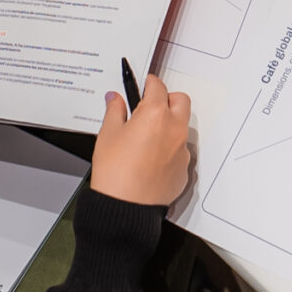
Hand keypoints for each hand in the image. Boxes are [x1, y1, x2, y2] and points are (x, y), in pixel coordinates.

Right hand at [91, 73, 192, 205]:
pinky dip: (169, 149)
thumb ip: (114, 111)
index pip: (158, 87)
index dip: (148, 83)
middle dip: (167, 99)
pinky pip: (180, 151)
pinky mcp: (183, 169)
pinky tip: (150, 159)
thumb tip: (115, 100)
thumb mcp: (107, 135)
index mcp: (155, 114)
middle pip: (180, 101)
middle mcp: (174, 129)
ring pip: (181, 127)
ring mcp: (182, 150)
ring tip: (146, 137)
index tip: (143, 85)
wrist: (125, 207)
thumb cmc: (115, 172)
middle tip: (149, 107)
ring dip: (169, 125)